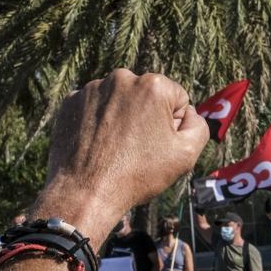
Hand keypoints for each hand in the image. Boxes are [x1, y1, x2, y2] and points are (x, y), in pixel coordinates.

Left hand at [31, 70, 207, 240]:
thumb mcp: (186, 155)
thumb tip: (189, 114)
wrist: (86, 192)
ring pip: (120, 101)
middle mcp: (121, 78)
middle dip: (148, 118)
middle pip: (147, 97)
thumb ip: (199, 126)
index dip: (173, 125)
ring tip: (117, 149)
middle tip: (138, 149)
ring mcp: (92, 88)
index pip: (177, 100)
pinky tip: (99, 145)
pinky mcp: (71, 102)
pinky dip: (99, 123)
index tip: (158, 145)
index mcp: (153, 85)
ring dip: (123, 119)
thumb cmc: (138, 174)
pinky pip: (95, 108)